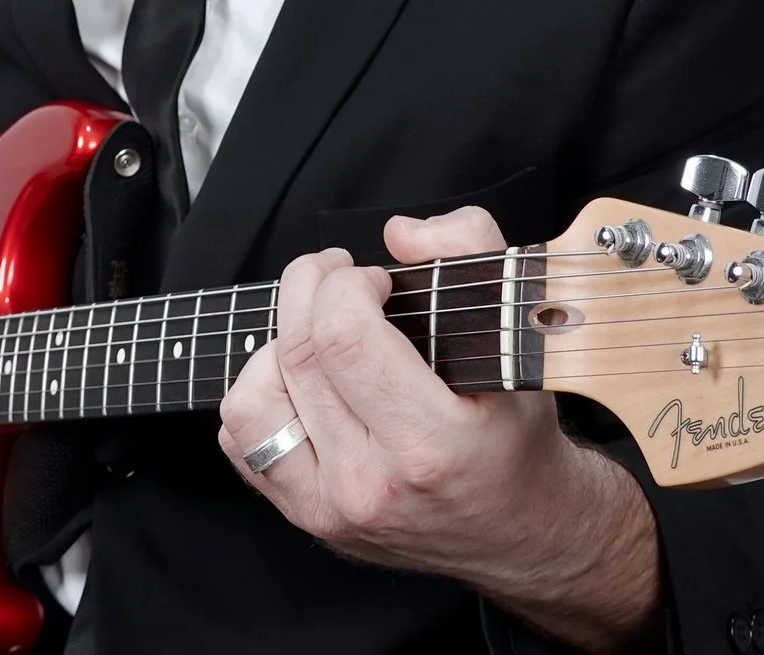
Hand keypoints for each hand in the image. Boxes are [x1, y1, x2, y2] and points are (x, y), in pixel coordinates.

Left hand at [215, 208, 659, 646]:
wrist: (519, 531)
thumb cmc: (516, 436)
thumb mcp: (521, 338)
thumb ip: (473, 253)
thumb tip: (400, 232)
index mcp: (431, 445)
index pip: (343, 337)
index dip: (348, 284)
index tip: (378, 279)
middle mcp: (370, 485)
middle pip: (298, 355)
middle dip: (310, 290)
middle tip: (340, 277)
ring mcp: (329, 508)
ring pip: (253, 398)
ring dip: (277, 343)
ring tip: (317, 329)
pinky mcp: (304, 516)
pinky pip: (242, 438)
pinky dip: (261, 391)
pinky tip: (304, 377)